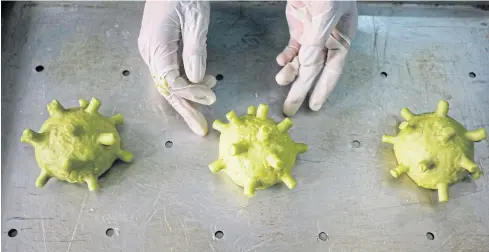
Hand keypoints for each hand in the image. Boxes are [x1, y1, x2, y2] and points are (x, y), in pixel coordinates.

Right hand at [138, 1, 215, 135]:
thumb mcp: (195, 19)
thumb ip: (195, 50)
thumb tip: (197, 79)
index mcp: (156, 45)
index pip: (171, 81)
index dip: (191, 94)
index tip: (211, 98)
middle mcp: (149, 50)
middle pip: (166, 87)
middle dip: (185, 109)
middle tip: (200, 129)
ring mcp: (151, 49)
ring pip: (168, 81)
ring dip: (188, 95)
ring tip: (209, 104)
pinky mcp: (157, 46)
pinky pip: (170, 70)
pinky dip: (186, 80)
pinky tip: (205, 81)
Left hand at [275, 1, 357, 115]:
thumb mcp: (327, 10)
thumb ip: (318, 37)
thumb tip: (308, 65)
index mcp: (341, 37)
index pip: (332, 69)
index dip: (322, 89)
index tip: (313, 106)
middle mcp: (328, 39)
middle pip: (314, 69)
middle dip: (301, 89)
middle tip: (290, 108)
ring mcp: (313, 33)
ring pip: (302, 60)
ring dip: (291, 72)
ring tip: (279, 81)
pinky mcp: (300, 26)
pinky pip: (293, 48)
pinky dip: (286, 57)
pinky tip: (280, 63)